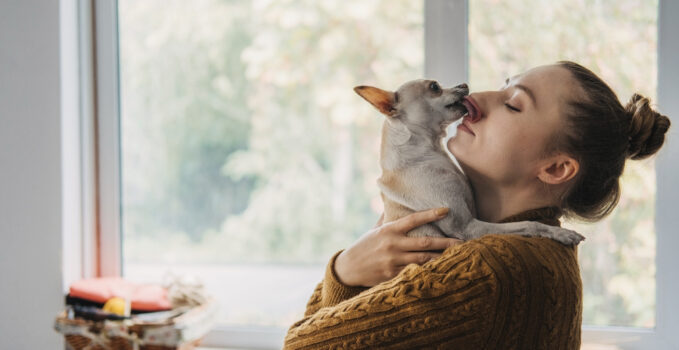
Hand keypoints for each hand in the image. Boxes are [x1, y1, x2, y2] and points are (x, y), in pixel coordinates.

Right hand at [334, 208, 462, 286]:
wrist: (348, 268)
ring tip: (458, 256)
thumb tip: (392, 198)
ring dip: (441, 258)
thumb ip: (387, 217)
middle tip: (463, 241)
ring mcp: (393, 261)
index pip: (413, 219)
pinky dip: (428, 271)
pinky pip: (415, 272)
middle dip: (446, 243)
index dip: (430, 214)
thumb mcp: (375, 230)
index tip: (446, 210)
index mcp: (389, 230)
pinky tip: (442, 270)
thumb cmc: (364, 246)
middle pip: (425, 243)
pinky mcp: (393, 275)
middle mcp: (392, 245)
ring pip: (423, 259)